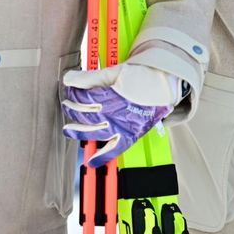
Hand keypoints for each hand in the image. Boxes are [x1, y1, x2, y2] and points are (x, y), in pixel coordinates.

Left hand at [62, 62, 182, 166]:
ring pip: (94, 132)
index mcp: (111, 96)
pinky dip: (102, 156)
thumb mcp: (116, 72)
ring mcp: (121, 126)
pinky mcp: (130, 135)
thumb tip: (68, 78)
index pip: (84, 97)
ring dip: (79, 131)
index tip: (69, 89)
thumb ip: (91, 77)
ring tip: (68, 129)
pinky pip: (114, 149)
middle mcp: (114, 113)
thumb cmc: (143, 76)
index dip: (74, 94)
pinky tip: (91, 161)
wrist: (166, 86)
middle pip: (86, 114)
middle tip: (66, 105)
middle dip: (72, 109)